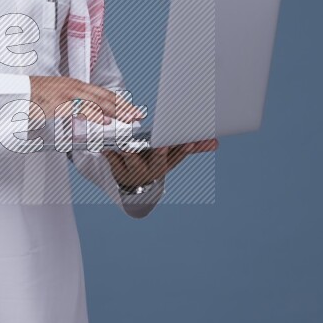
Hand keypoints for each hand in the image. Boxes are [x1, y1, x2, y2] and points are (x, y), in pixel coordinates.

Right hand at [29, 76, 144, 123]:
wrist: (16, 92)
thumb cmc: (34, 97)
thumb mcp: (57, 97)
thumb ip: (74, 105)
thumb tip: (89, 117)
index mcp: (75, 85)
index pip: (103, 93)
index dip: (119, 102)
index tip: (132, 110)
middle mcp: (74, 87)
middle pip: (104, 97)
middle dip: (123, 107)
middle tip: (138, 115)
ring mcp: (66, 94)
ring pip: (97, 103)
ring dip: (114, 112)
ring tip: (128, 119)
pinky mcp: (59, 103)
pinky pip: (80, 110)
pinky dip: (95, 115)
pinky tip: (105, 121)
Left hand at [104, 138, 218, 190]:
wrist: (132, 180)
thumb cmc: (154, 160)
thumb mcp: (171, 155)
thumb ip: (192, 147)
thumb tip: (216, 142)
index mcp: (166, 164)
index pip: (177, 156)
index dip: (183, 150)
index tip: (190, 142)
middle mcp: (152, 169)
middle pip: (157, 162)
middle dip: (160, 154)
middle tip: (162, 146)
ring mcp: (134, 170)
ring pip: (133, 161)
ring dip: (130, 153)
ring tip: (127, 145)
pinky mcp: (116, 169)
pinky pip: (113, 161)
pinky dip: (109, 154)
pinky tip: (106, 148)